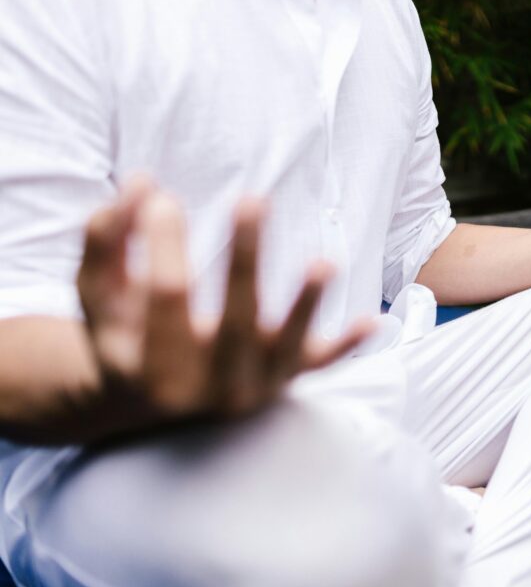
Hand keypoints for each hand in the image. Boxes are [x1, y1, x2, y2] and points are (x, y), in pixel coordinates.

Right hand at [76, 180, 372, 426]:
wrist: (156, 404)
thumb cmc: (126, 336)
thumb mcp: (102, 296)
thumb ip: (108, 241)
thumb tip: (140, 182)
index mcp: (148, 369)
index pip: (165, 298)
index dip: (165, 244)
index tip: (161, 198)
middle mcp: (204, 390)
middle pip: (232, 321)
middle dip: (245, 260)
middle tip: (252, 200)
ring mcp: (250, 388)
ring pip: (284, 348)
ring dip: (306, 306)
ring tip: (323, 262)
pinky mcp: (284, 381)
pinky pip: (319, 366)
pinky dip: (346, 346)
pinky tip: (372, 320)